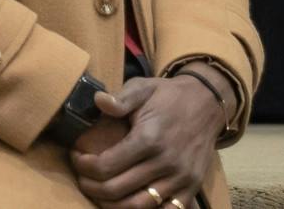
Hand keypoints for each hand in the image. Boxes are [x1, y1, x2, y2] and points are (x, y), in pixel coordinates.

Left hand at [70, 76, 227, 206]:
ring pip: (139, 206)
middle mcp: (165, 163)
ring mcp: (181, 179)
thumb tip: (98, 101)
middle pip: (118, 189)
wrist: (207, 103)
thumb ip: (120, 98)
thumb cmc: (168, 96)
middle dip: (92, 187)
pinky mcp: (192, 188)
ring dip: (113, 204)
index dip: (84, 166)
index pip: (106, 165)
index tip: (76, 158)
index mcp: (149, 139)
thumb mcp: (142, 88)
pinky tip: (128, 203)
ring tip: (99, 193)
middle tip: (82, 178)